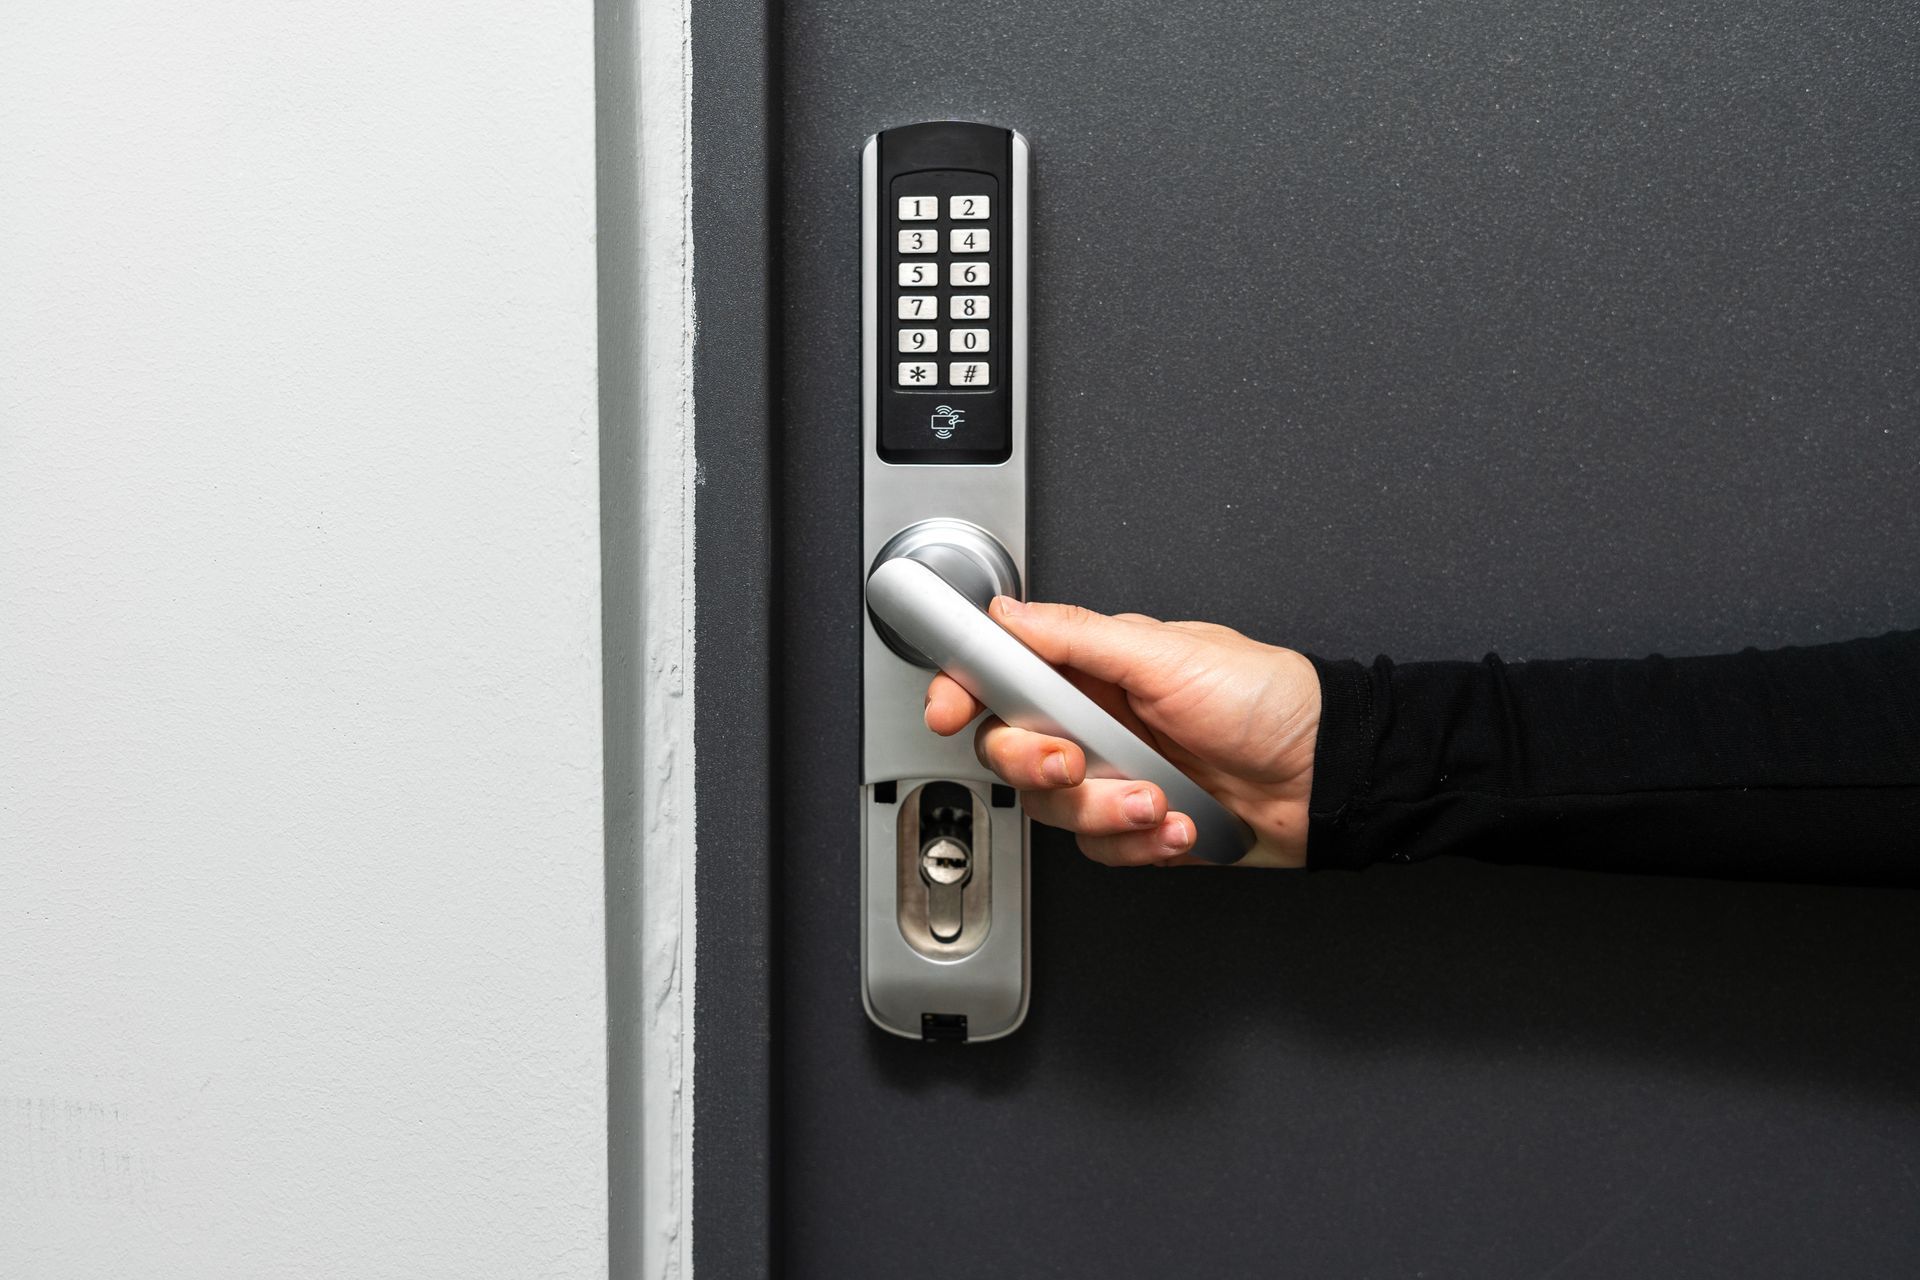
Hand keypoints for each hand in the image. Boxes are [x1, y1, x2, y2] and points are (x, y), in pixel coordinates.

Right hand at [923, 597, 1320, 867]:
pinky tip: (1178, 824)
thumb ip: (1075, 636)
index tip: (949, 709)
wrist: (1332, 777)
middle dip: (1038, 762)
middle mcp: (1098, 720)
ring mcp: (1117, 775)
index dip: (964, 691)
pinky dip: (1139, 843)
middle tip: (1074, 760)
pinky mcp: (1140, 826)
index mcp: (1095, 666)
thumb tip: (1005, 613)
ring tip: (1155, 799)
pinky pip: (1100, 848)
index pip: (1003, 673)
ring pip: (1053, 808)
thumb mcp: (1168, 653)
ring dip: (1103, 810)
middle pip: (1012, 749)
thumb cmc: (1271, 701)